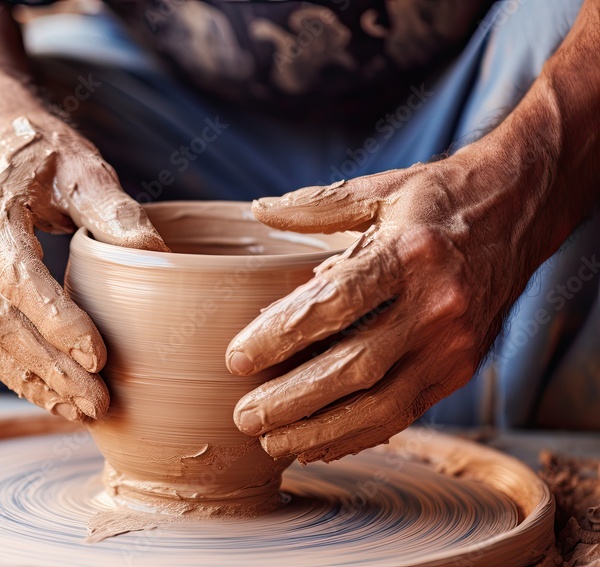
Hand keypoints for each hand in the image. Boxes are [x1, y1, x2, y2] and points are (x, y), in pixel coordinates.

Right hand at [0, 107, 167, 421]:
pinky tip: (55, 397)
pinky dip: (18, 375)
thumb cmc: (39, 153)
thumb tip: (159, 257)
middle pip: (0, 322)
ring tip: (82, 410)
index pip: (19, 278)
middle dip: (50, 368)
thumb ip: (115, 211)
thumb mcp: (82, 166)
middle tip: (100, 402)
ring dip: (34, 381)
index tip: (99, 355)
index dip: (57, 322)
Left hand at [226, 159, 534, 462]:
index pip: (336, 302)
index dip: (283, 334)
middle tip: (243, 415)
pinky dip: (357, 435)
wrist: (520, 211)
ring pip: (381, 404)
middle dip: (293, 399)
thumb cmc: (439, 200)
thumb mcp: (380, 191)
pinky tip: (316, 444)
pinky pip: (405, 413)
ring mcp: (454, 343)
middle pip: (355, 366)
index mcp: (409, 253)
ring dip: (320, 430)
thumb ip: (315, 206)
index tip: (236, 359)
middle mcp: (437, 304)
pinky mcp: (461, 369)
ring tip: (271, 443)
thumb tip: (255, 210)